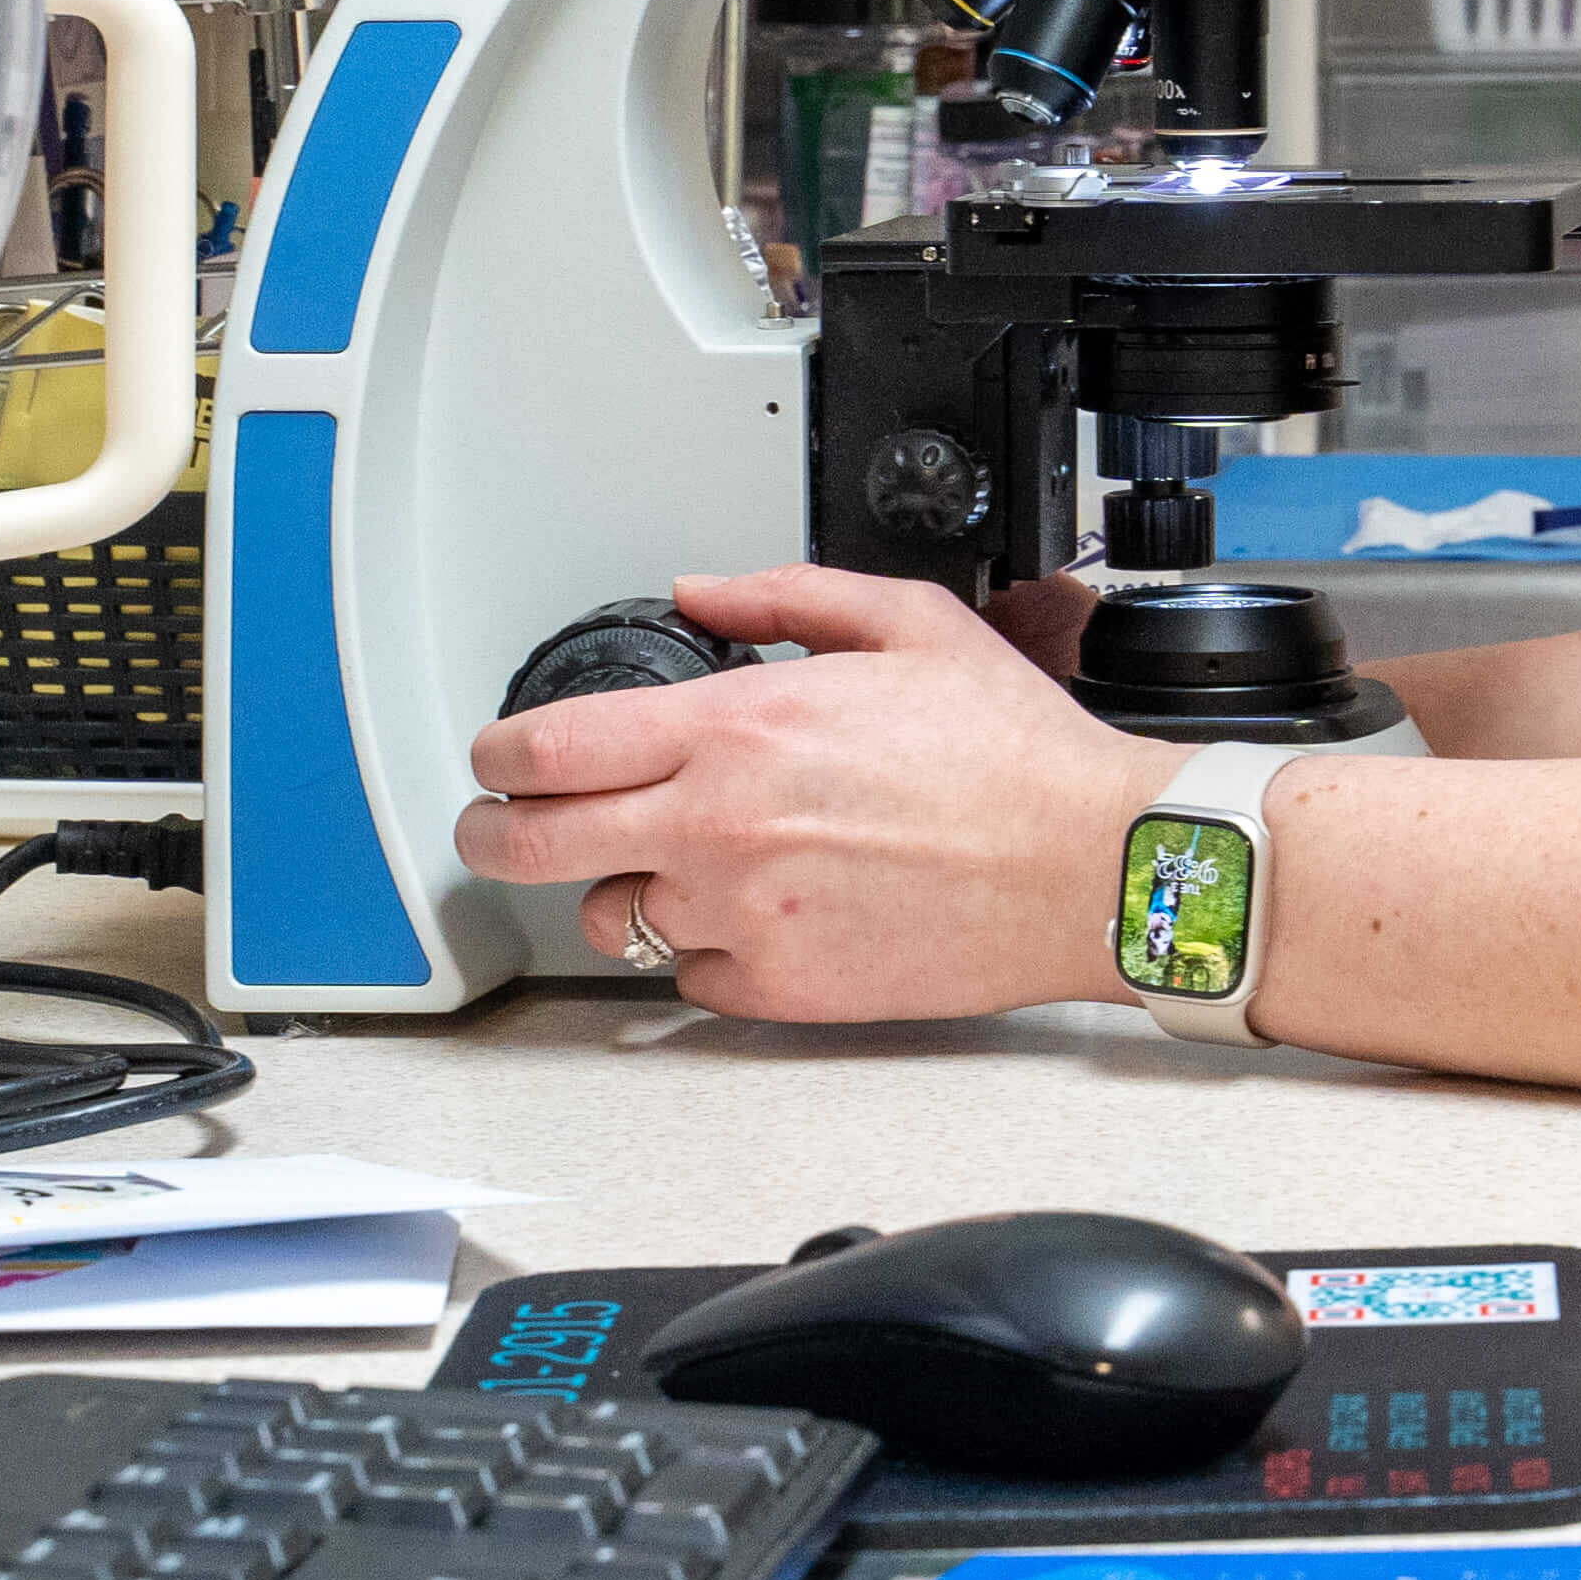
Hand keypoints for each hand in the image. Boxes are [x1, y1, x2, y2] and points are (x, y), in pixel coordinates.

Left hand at [456, 566, 1162, 1022]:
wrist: (1088, 866)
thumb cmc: (1014, 755)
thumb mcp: (908, 625)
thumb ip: (784, 596)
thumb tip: (699, 590)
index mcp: (740, 727)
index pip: (547, 748)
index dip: (495, 755)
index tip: (497, 758)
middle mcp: (719, 826)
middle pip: (528, 846)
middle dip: (492, 833)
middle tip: (500, 827)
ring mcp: (739, 917)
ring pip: (608, 918)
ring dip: (625, 888)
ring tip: (683, 865)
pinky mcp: (774, 989)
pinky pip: (687, 977)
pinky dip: (705, 948)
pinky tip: (760, 912)